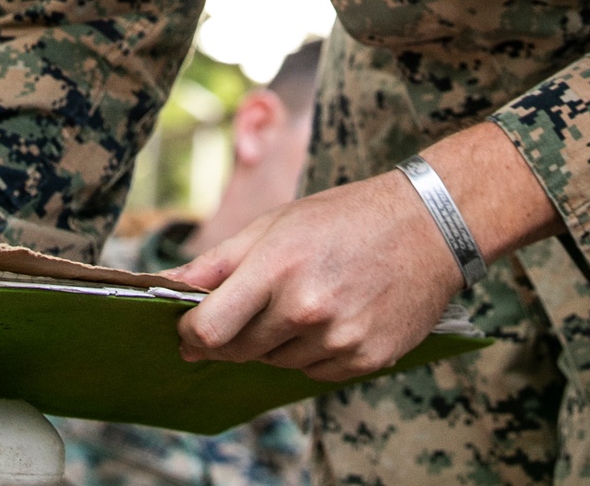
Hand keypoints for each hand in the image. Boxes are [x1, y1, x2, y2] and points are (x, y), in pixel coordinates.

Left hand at [167, 121, 561, 383]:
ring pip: (275, 363)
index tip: (186, 328)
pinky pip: (313, 372)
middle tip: (240, 310)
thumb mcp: (273, 224)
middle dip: (227, 337)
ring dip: (271, 342)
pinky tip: (325, 317)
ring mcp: (338, 339)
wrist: (424, 227)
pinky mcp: (365, 360)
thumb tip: (165, 286)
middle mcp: (306, 309)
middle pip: (238, 350)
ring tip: (296, 300)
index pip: (209, 328)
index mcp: (276, 267)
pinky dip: (308, 352)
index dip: (189, 334)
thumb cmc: (340, 218)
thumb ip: (217, 261)